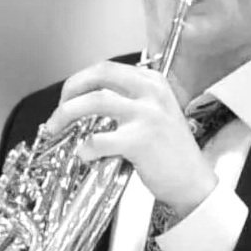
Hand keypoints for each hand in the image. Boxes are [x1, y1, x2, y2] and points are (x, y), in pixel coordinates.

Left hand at [45, 61, 217, 219]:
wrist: (194, 182)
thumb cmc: (172, 154)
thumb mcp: (157, 113)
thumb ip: (129, 102)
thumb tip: (88, 102)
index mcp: (154, 83)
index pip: (108, 68)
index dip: (81, 79)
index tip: (70, 95)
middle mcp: (151, 94)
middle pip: (98, 76)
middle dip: (70, 89)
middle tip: (58, 108)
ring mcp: (146, 116)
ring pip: (93, 101)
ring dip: (66, 113)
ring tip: (56, 128)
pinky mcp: (140, 141)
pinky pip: (99, 139)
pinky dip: (85, 148)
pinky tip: (84, 155)